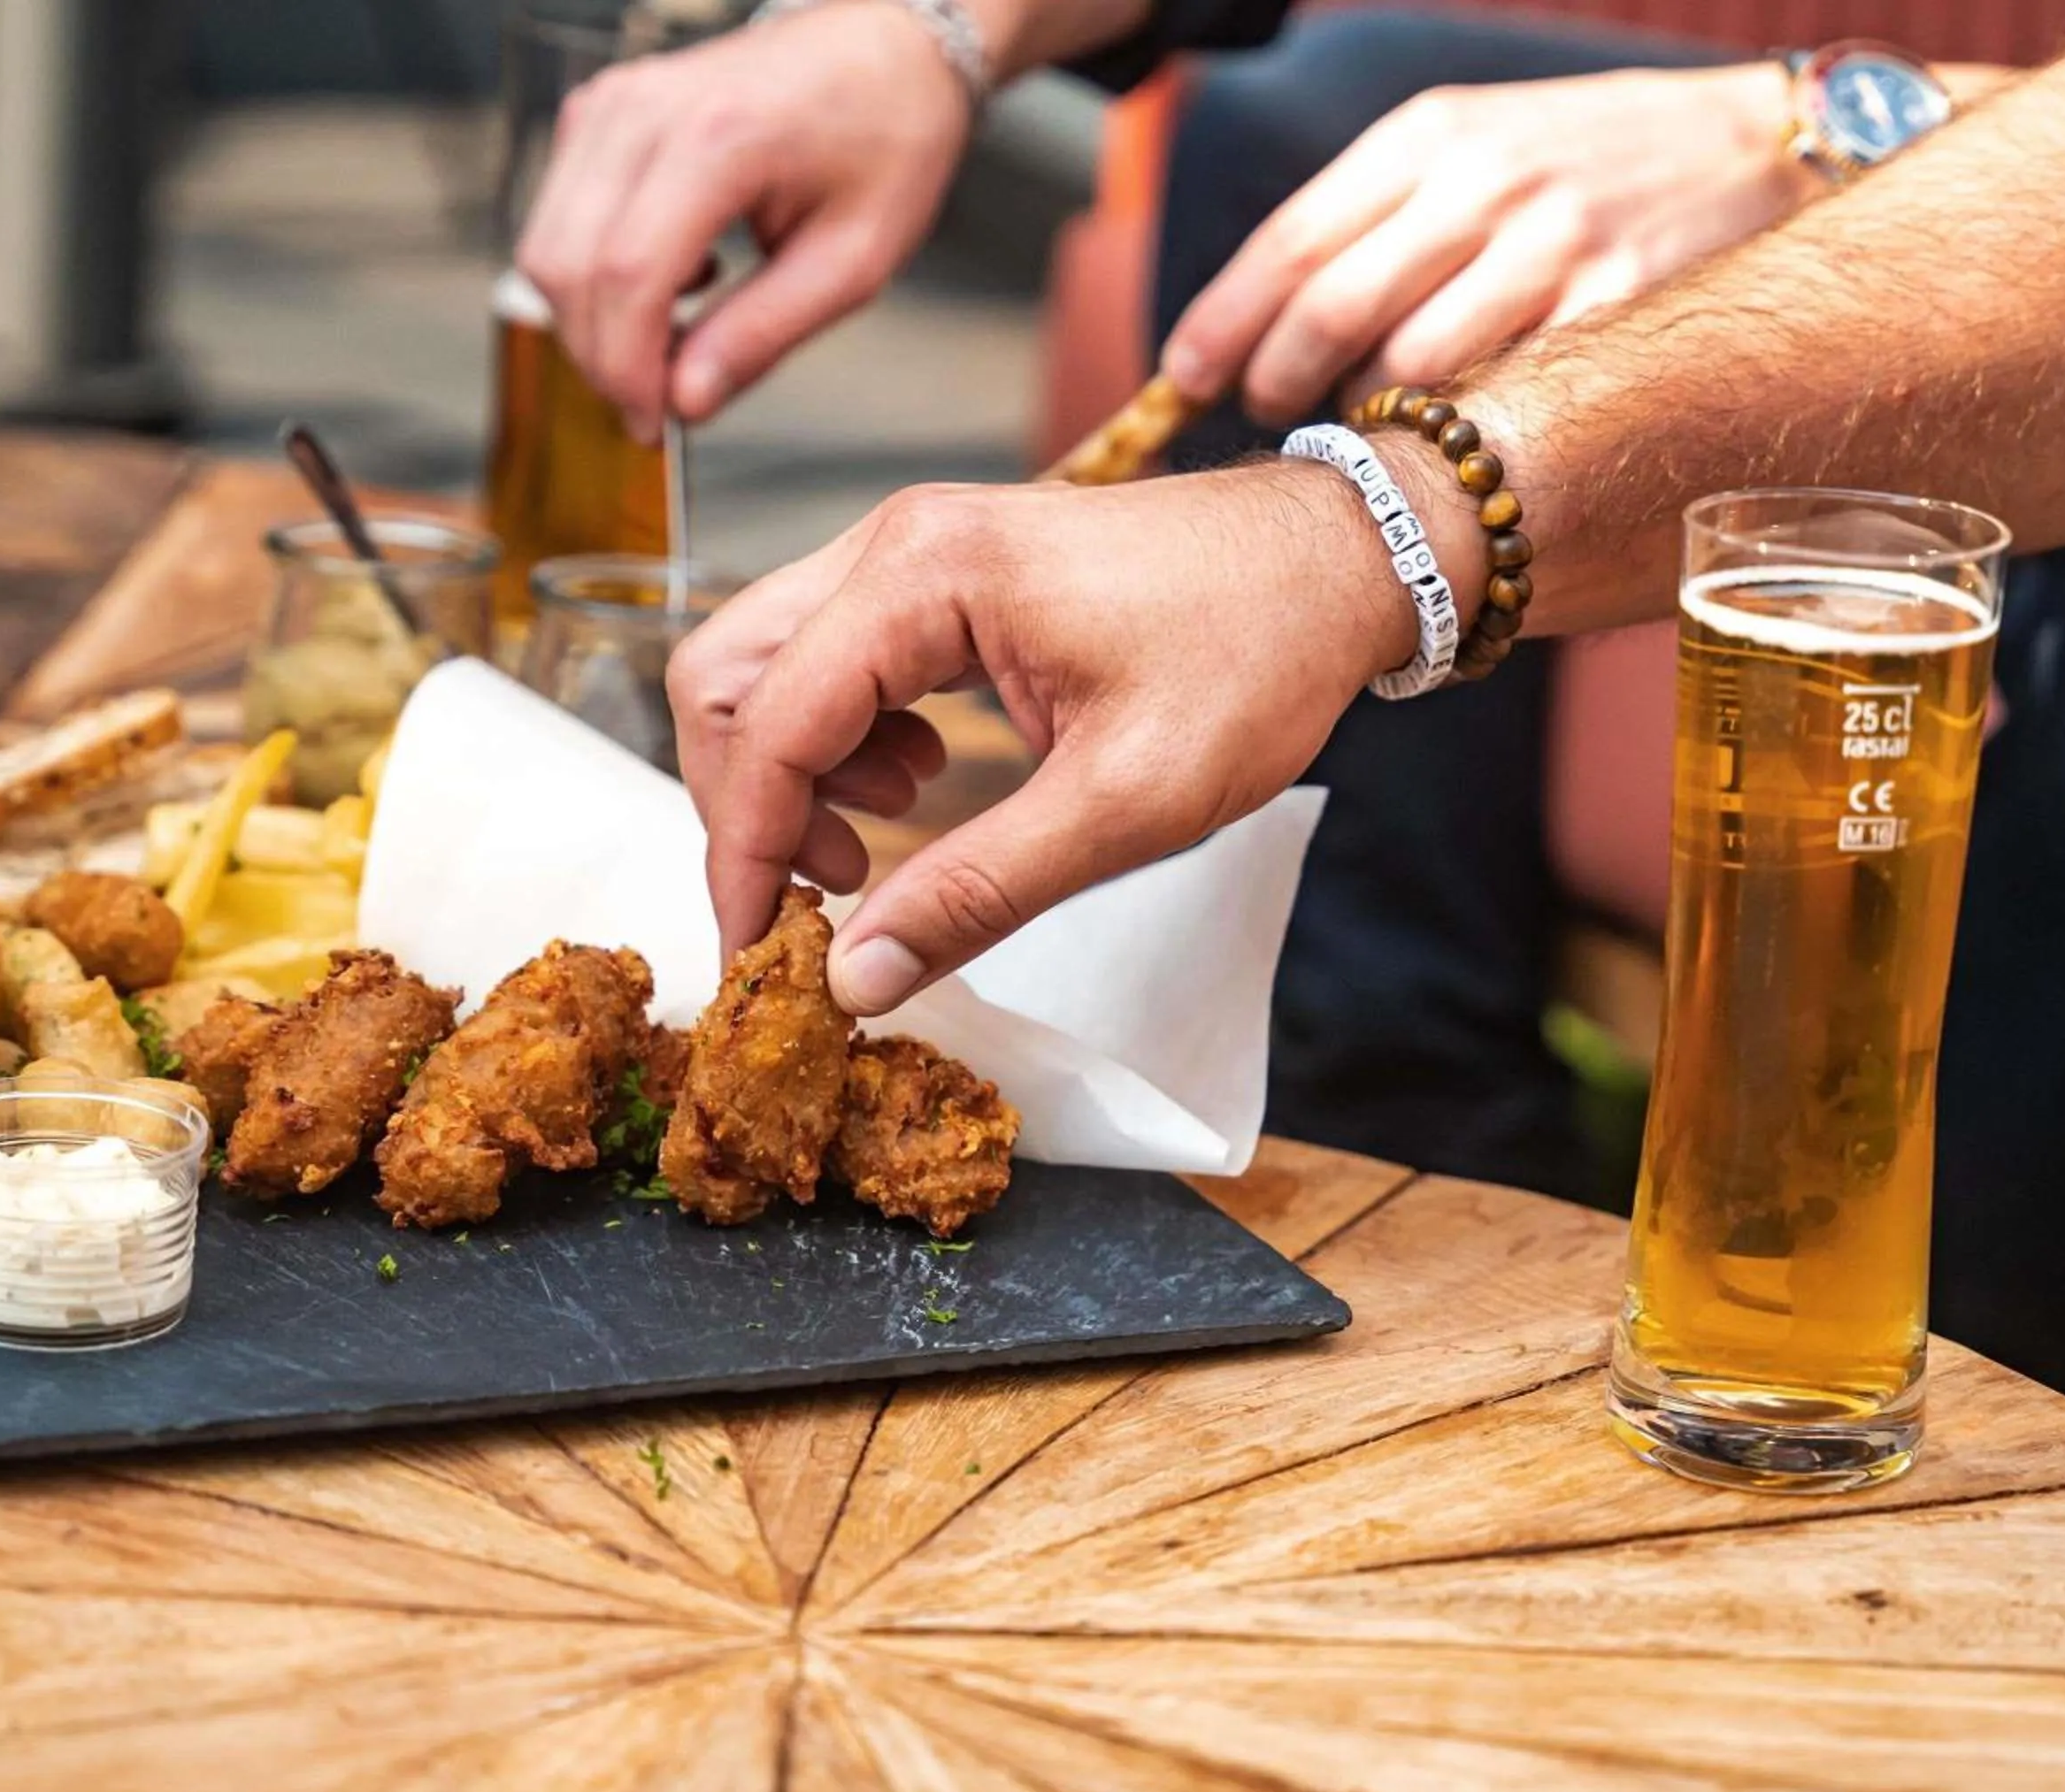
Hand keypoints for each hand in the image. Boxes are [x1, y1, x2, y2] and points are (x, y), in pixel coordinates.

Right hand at [516, 6, 974, 443]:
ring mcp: (615, 102)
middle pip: (568, 263)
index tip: (653, 425)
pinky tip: (676, 275)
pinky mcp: (601, 111)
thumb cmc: (883, 141)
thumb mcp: (852, 262)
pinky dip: (597, 272)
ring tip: (678, 337)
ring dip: (595, 319)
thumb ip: (762, 335)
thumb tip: (685, 403)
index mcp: (719, 138)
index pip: (627, 273)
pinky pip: (560, 216)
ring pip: (549, 244)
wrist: (883, 49)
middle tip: (661, 402)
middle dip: (602, 356)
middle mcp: (648, 109)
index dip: (626, 367)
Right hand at [670, 459, 1450, 1011]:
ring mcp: (911, 548)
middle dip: (749, 809)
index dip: (744, 855)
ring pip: (766, 666)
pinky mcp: (937, 572)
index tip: (756, 957)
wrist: (1339, 561)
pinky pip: (827, 657)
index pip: (766, 725)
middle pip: (726, 678)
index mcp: (924, 575)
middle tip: (820, 905)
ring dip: (791, 774)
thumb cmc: (1255, 659)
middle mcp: (893, 541)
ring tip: (882, 845)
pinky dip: (837, 739)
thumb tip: (853, 977)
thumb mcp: (1126, 802)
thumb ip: (978, 892)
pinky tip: (922, 785)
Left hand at [1163, 64, 1811, 425]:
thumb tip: (1259, 321)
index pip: (1291, 241)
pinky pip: (1503, 397)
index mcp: (1430, 137)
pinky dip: (1457, 435)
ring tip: (1362, 432)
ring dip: (1367, 422)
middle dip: (1277, 384)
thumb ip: (1375, 217)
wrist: (1752, 145)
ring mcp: (1553, 245)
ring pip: (1410, 370)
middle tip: (1267, 418)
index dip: (1223, 324)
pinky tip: (1447, 446)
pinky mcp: (1616, 306)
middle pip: (1332, 312)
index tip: (1182, 383)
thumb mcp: (1472, 146)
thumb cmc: (1581, 163)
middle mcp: (1485, 182)